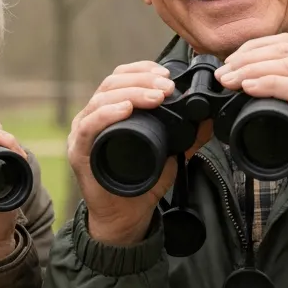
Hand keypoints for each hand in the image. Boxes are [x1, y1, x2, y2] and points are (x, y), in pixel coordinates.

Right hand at [67, 62, 210, 246]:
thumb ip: (188, 137)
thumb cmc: (141, 183)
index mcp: (110, 112)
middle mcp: (93, 117)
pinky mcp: (79, 152)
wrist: (125, 217)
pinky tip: (125, 109)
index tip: (167, 74)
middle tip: (167, 87)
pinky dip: (107, 114)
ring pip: (101, 99)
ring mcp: (83, 133)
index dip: (142, 70)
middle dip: (142, 80)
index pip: (121, 78)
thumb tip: (209, 117)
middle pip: (111, 84)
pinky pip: (89, 127)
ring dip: (131, 92)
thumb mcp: (170, 155)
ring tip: (156, 96)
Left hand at [215, 34, 287, 195]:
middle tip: (223, 74)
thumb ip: (285, 98)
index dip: (254, 49)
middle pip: (284, 50)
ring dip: (252, 70)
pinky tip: (250, 88)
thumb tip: (245, 93)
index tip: (230, 63)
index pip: (287, 43)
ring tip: (230, 80)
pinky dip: (270, 85)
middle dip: (247, 59)